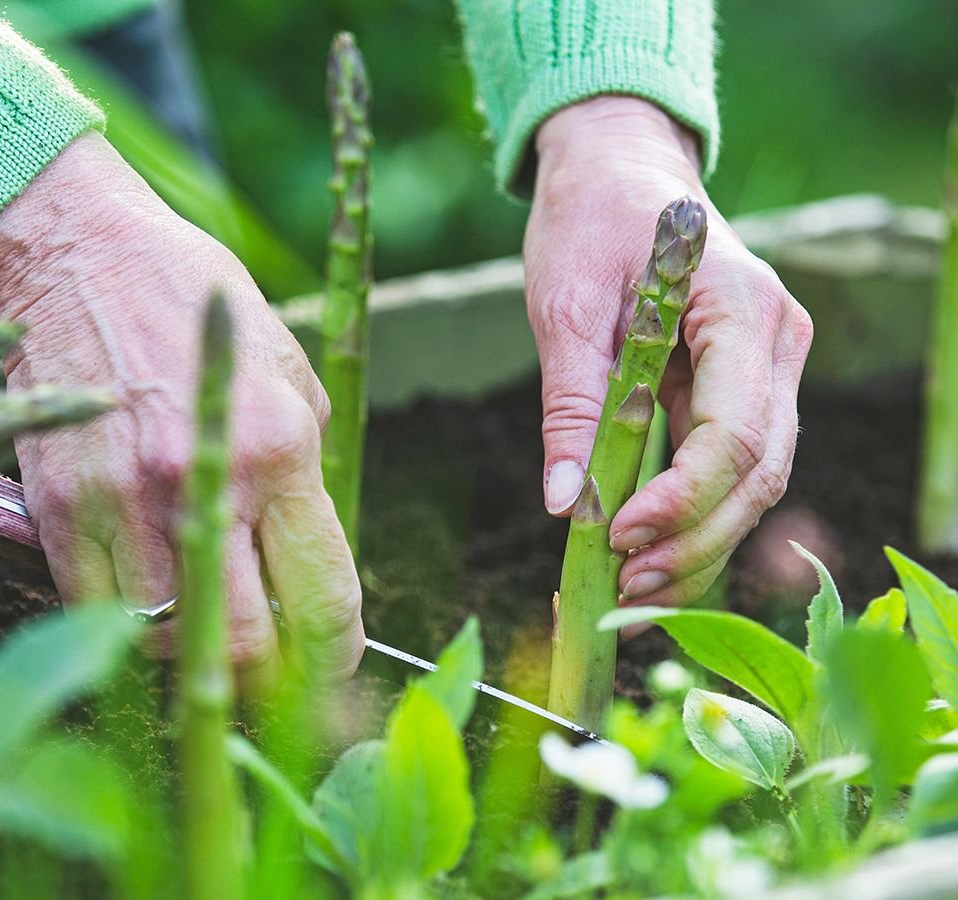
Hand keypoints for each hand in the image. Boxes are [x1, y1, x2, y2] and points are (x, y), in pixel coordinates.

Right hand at [0, 133, 363, 686]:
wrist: (75, 254)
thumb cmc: (192, 306)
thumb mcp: (286, 369)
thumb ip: (305, 473)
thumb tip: (308, 558)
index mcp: (278, 448)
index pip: (322, 599)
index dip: (335, 652)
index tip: (330, 659)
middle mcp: (203, 484)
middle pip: (248, 649)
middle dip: (271, 678)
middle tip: (273, 665)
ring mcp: (122, 504)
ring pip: (170, 645)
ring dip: (196, 654)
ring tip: (208, 629)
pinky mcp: (58, 510)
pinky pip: (98, 613)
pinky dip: (130, 623)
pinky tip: (148, 596)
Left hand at [525, 98, 812, 610]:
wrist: (618, 172)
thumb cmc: (591, 221)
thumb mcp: (565, 304)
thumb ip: (572, 403)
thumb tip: (568, 505)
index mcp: (742, 308)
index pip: (737, 431)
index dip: (683, 497)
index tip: (621, 536)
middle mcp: (774, 345)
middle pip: (759, 473)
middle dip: (694, 541)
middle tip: (625, 589)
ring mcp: (768, 370)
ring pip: (754, 484)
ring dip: (697, 546)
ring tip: (631, 592)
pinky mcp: (741, 391)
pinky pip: (730, 470)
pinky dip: (692, 520)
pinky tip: (646, 559)